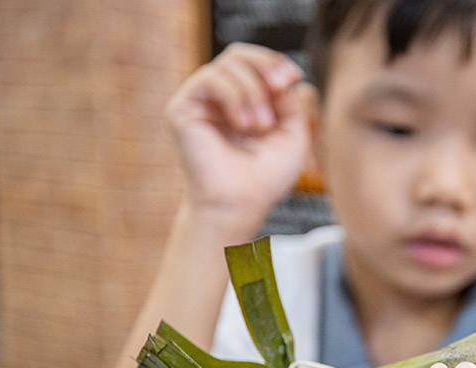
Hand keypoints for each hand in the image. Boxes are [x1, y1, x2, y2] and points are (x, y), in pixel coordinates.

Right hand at [167, 43, 310, 229]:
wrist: (239, 205)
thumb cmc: (264, 178)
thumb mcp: (292, 135)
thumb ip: (291, 102)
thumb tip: (284, 77)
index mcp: (241, 102)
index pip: (253, 63)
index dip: (273, 62)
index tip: (292, 77)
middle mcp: (217, 99)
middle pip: (238, 54)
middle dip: (265, 66)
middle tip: (280, 86)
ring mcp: (198, 102)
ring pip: (227, 65)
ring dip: (252, 91)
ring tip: (260, 126)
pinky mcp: (182, 108)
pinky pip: (210, 79)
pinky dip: (234, 97)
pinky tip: (244, 124)